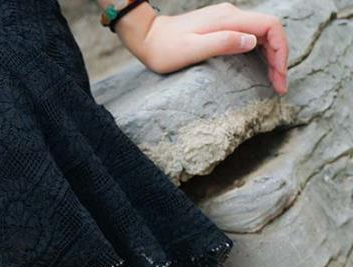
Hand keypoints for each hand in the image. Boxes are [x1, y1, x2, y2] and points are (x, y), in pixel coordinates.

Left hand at [113, 2, 288, 94]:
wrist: (148, 38)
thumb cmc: (165, 50)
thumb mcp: (192, 50)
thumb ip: (222, 43)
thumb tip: (251, 42)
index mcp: (229, 19)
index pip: (269, 27)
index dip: (281, 51)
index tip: (280, 77)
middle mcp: (232, 16)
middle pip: (269, 31)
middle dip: (280, 58)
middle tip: (280, 86)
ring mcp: (227, 21)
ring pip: (261, 35)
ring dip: (272, 57)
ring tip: (274, 82)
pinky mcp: (222, 28)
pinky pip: (250, 38)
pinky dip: (260, 55)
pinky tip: (260, 71)